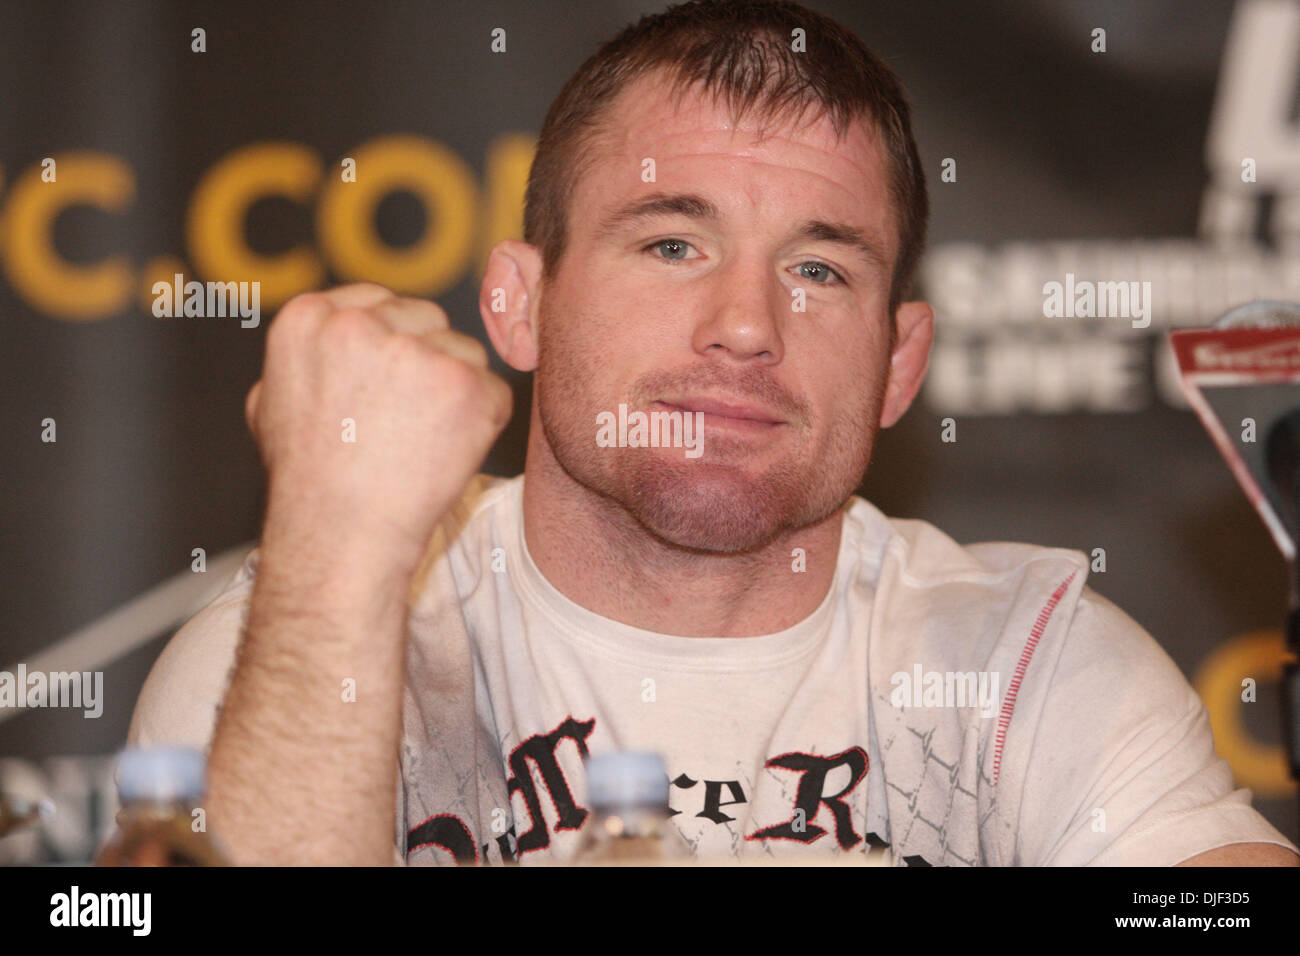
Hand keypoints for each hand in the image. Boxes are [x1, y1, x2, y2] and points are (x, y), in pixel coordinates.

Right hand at [244, 283, 511, 569]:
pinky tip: (446, 455)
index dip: (392, 346)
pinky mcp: (464, 385)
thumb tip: (334, 328)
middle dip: (427, 363)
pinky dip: (483, 424)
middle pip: (427, 320)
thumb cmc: (307, 481)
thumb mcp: (272, 403)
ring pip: (465, 353)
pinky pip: (494, 392)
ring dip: (456, 392)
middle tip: (406, 423)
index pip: (380, 302)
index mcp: (309, 317)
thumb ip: (309, 354)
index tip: (387, 388)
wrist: (340, 536)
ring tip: (419, 444)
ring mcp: (416, 352)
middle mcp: (360, 323)